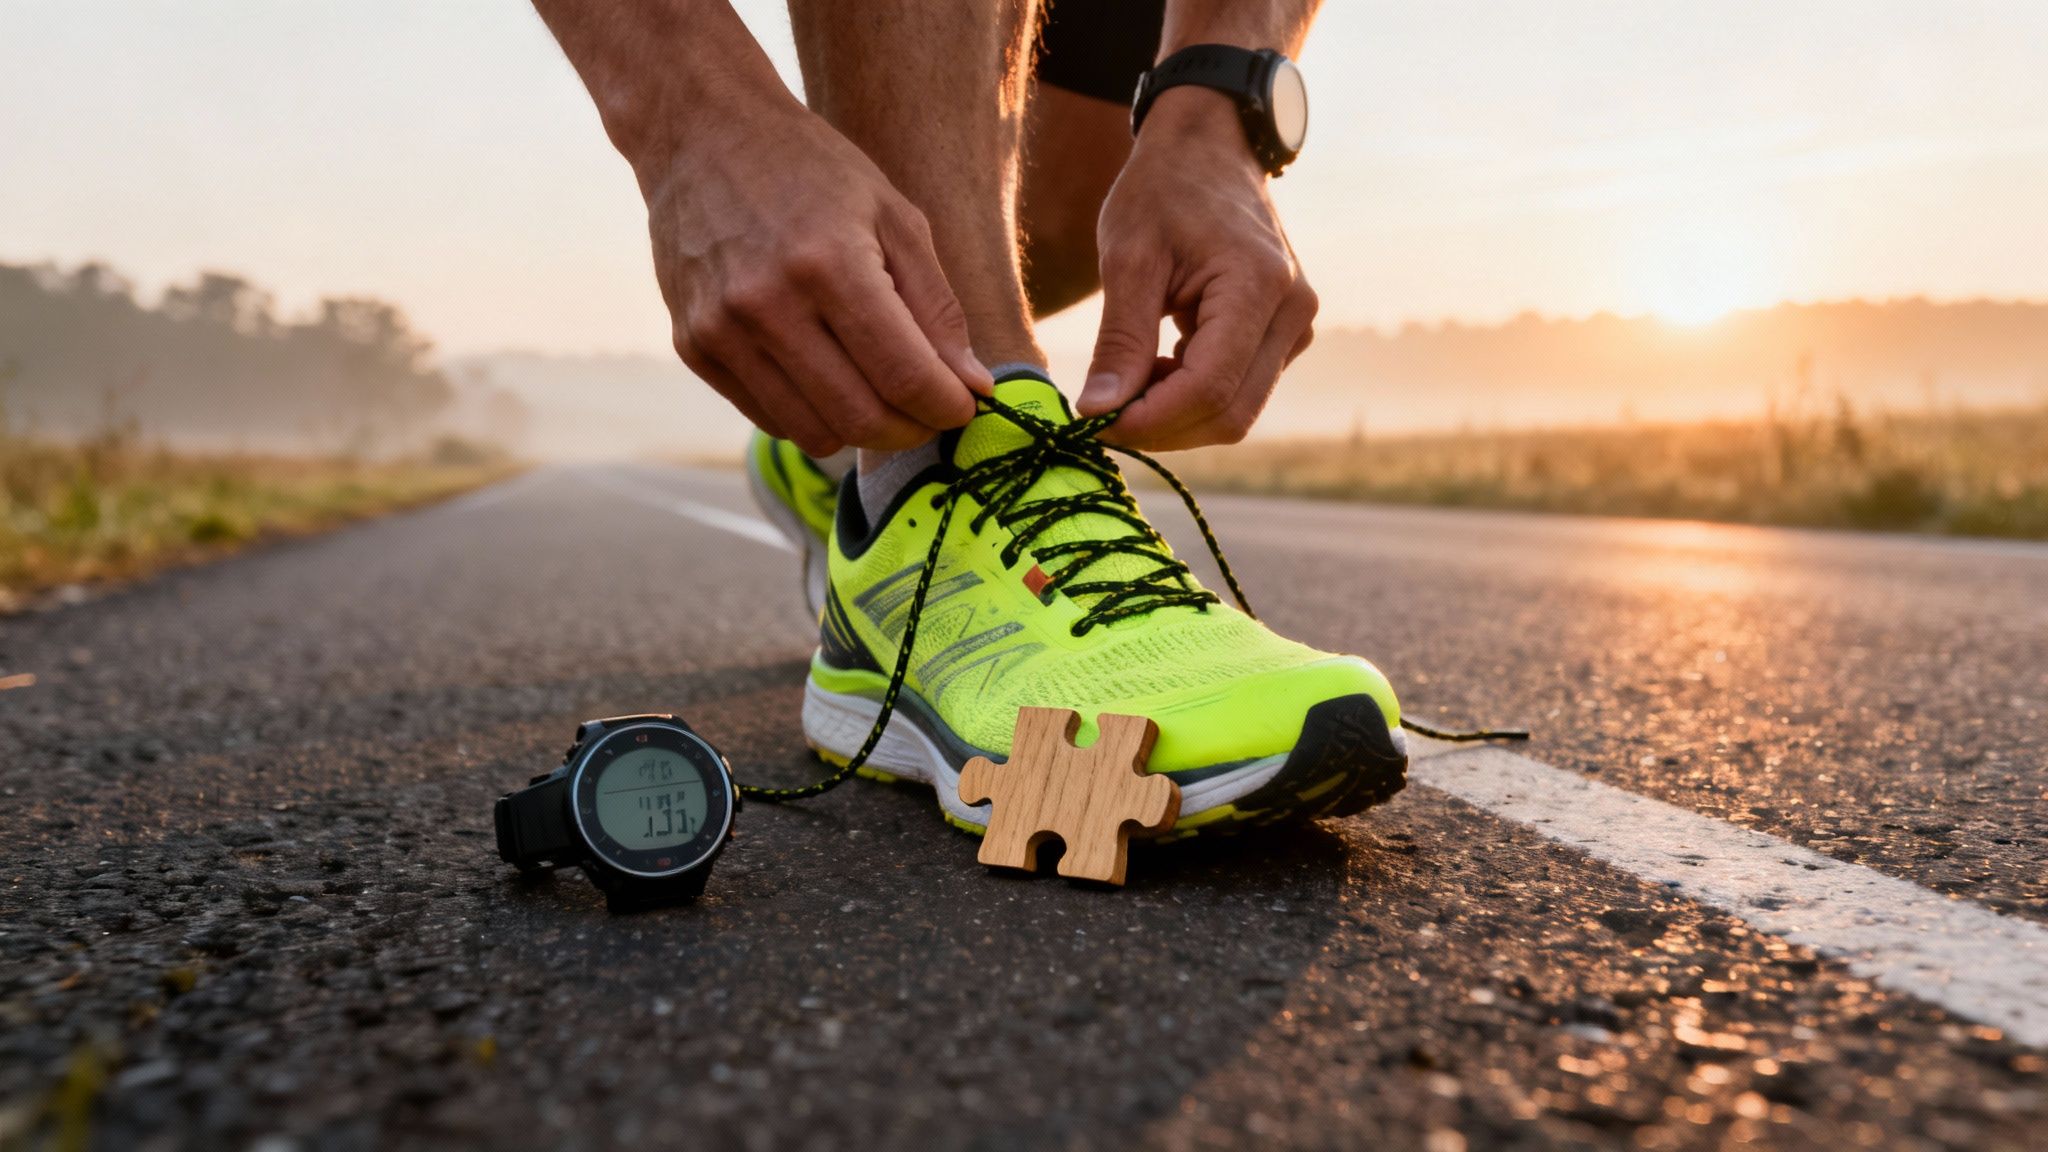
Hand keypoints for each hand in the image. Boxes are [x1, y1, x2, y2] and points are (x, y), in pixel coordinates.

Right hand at [643, 100, 990, 455]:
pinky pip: (771, 419)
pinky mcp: (692, 347)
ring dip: (863, 429)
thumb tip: (973, 386)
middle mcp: (768, 304)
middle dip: (913, 429)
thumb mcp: (895, 217)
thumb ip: (937, 307)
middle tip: (931, 410)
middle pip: (862, 418)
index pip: (904, 376)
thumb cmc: (814, 172)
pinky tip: (827, 375)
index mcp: (830, 263)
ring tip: (881, 392)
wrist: (703, 135)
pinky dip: (813, 414)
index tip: (966, 405)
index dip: (948, 407)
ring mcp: (722, 331)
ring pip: (815, 434)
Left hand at [1077, 88, 1317, 449]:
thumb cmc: (1163, 190)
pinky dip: (1189, 396)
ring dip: (1175, 415)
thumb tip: (1099, 413)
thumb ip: (1118, 340)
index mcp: (1259, 287)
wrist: (1209, 149)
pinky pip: (1239, 390)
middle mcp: (1293, 314)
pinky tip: (1153, 368)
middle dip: (1162, 427)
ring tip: (1125, 380)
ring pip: (1235, 411)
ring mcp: (1295, 328)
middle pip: (1229, 414)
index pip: (1209, 388)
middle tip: (1102, 413)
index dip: (1151, 419)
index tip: (1094, 423)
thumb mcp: (1128, 257)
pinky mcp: (1284, 337)